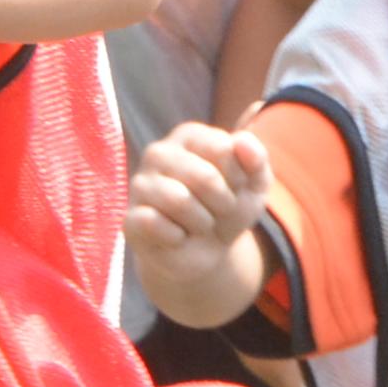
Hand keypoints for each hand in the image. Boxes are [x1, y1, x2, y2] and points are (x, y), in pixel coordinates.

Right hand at [123, 120, 276, 318]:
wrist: (210, 250)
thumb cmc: (229, 206)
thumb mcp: (255, 184)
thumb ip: (256, 158)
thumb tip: (241, 142)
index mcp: (189, 136)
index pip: (224, 149)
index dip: (238, 178)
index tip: (233, 187)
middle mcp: (159, 153)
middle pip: (206, 177)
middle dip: (224, 204)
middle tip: (217, 211)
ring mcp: (140, 185)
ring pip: (180, 201)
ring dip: (202, 222)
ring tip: (198, 224)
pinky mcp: (131, 218)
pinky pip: (154, 224)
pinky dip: (177, 237)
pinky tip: (177, 237)